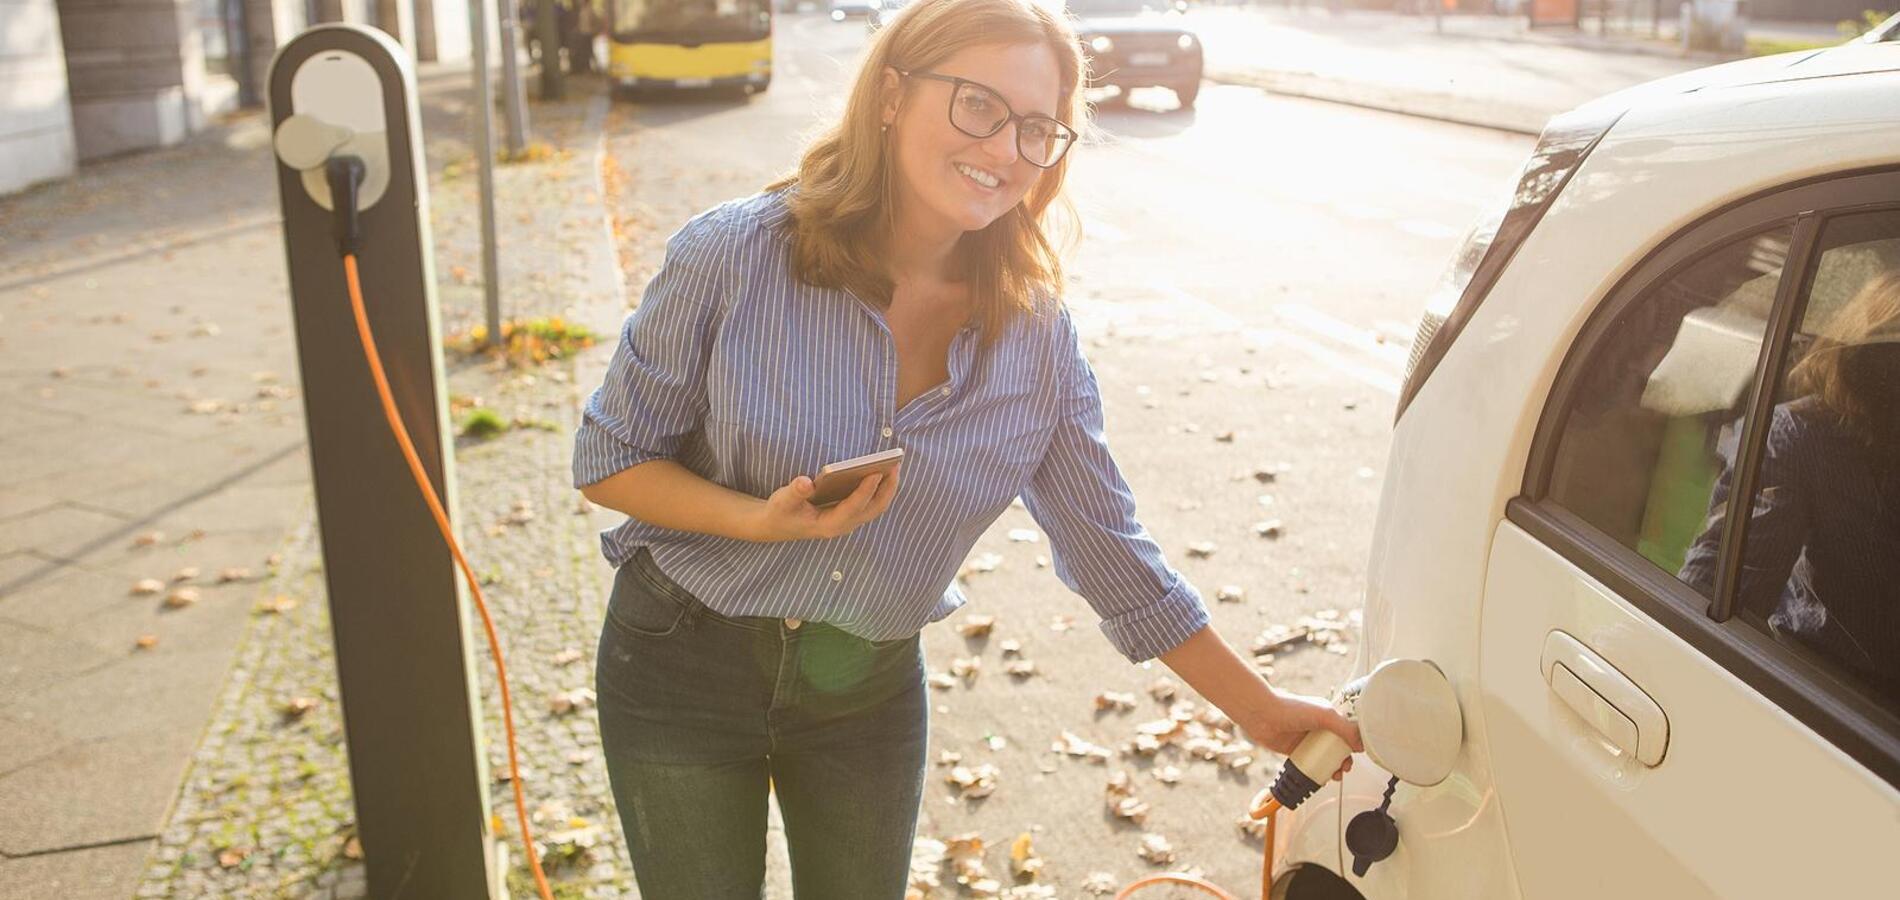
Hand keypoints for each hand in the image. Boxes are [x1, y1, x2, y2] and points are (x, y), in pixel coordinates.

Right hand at [746, 466, 900, 541]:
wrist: (777, 525)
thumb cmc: (781, 512)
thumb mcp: (782, 501)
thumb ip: (794, 492)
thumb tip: (805, 482)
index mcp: (829, 525)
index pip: (853, 508)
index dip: (866, 490)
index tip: (876, 472)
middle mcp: (844, 525)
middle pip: (874, 508)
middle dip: (887, 488)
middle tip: (896, 464)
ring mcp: (849, 520)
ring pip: (876, 505)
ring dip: (887, 486)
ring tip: (895, 463)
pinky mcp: (850, 513)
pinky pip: (872, 500)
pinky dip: (880, 486)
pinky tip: (884, 468)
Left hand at [1236, 688, 1363, 781]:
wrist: (1262, 715)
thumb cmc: (1290, 708)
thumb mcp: (1324, 716)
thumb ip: (1345, 729)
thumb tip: (1361, 745)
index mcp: (1328, 715)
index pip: (1348, 730)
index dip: (1354, 743)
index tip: (1358, 754)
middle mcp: (1319, 727)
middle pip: (1338, 747)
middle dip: (1344, 759)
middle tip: (1345, 768)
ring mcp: (1307, 739)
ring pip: (1325, 757)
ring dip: (1333, 768)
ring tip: (1335, 775)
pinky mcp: (1295, 750)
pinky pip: (1310, 764)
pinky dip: (1317, 772)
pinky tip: (1322, 777)